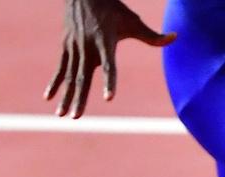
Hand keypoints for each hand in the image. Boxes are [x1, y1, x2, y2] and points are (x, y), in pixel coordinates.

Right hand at [45, 0, 175, 117]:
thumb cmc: (113, 8)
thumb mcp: (133, 21)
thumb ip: (152, 35)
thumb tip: (176, 37)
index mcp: (105, 42)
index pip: (109, 67)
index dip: (110, 82)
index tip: (109, 98)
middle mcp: (88, 47)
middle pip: (83, 77)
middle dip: (79, 98)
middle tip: (76, 117)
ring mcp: (75, 48)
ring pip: (69, 76)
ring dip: (65, 97)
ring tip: (61, 115)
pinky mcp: (66, 46)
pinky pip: (60, 68)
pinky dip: (54, 83)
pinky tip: (48, 98)